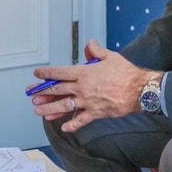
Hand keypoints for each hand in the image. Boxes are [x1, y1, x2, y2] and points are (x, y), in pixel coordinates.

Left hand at [29, 39, 157, 132]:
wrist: (139, 90)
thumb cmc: (126, 73)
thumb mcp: (110, 56)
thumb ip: (96, 51)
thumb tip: (90, 44)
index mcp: (84, 73)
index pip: (60, 72)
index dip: (47, 73)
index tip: (37, 74)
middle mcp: (82, 88)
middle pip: (58, 90)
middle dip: (43, 93)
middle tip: (32, 95)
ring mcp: (87, 102)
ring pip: (64, 106)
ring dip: (50, 109)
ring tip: (39, 111)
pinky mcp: (95, 113)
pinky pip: (81, 120)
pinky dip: (72, 125)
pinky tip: (64, 128)